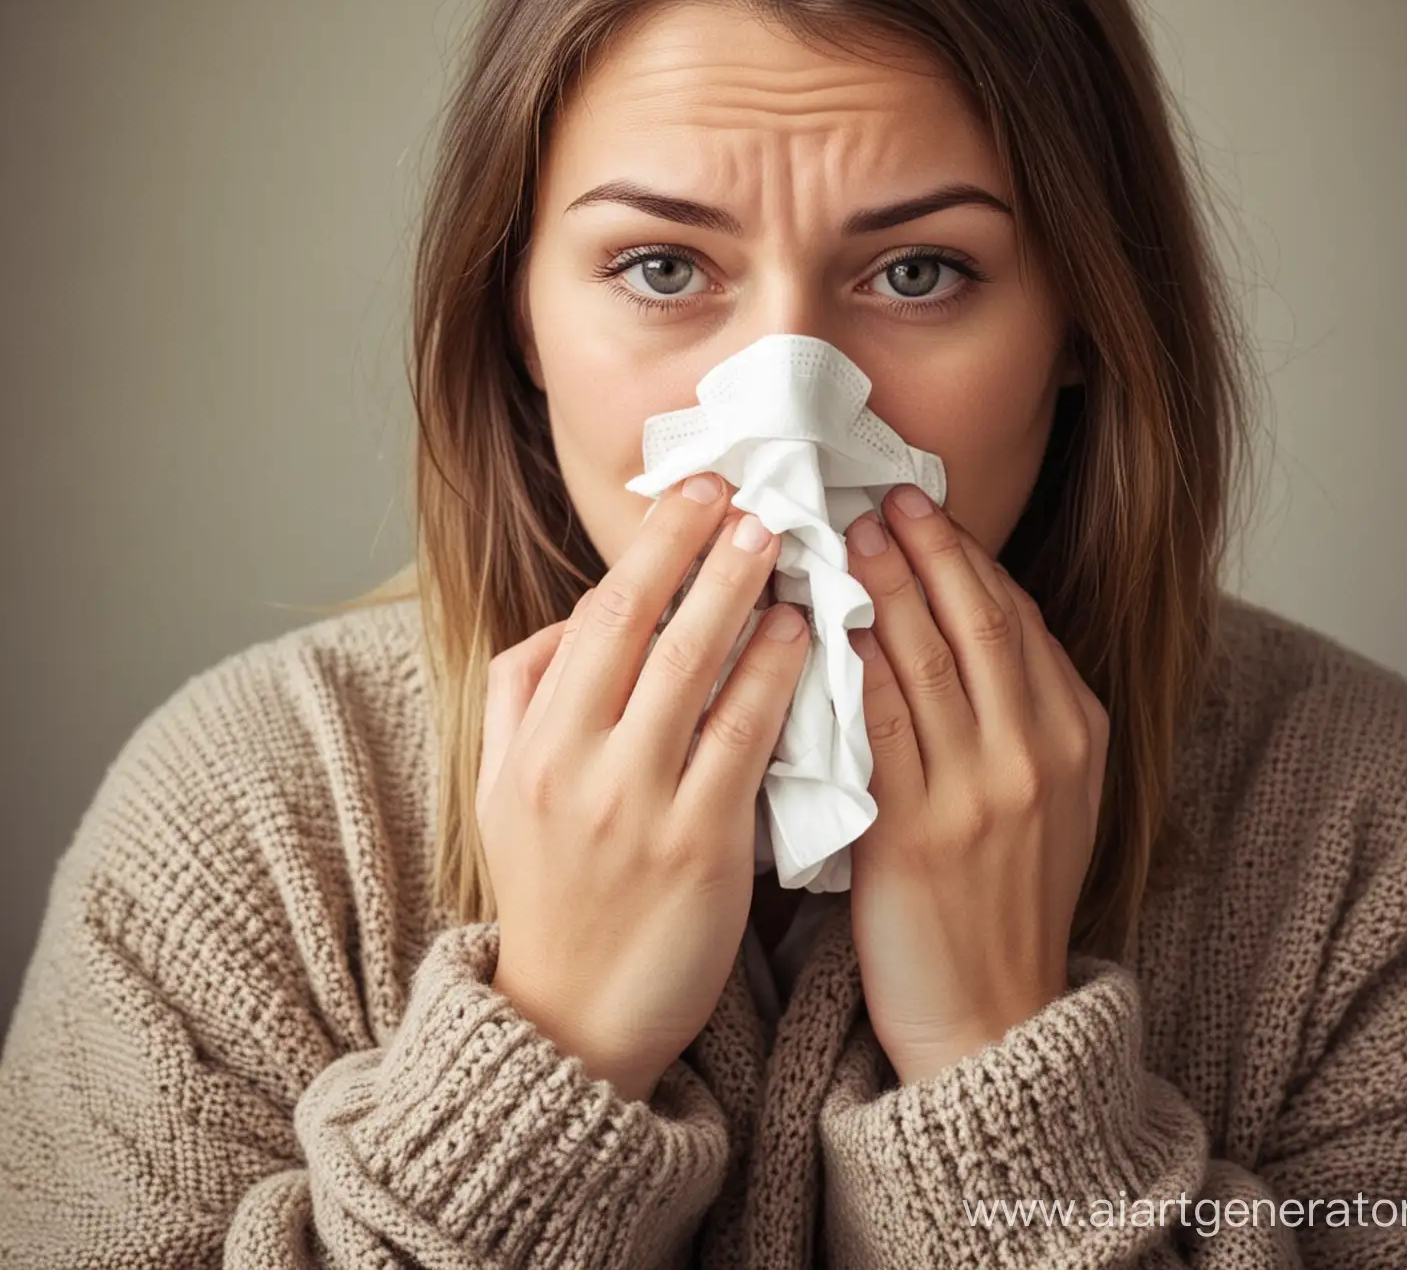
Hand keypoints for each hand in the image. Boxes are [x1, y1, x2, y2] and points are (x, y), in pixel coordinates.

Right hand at [476, 472, 809, 1101]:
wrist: (572, 1024)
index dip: (646, 551)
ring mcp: (638, 804)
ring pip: (696, 669)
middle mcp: (577, 763)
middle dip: (694, 545)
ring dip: (741, 593)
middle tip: (744, 491)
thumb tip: (573, 618)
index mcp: (531, 743)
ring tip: (779, 541)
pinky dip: (773, 676)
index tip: (690, 497)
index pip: (590, 619)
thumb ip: (518, 697)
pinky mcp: (702, 846)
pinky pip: (744, 738)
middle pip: (641, 625)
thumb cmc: (548, 895)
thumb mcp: (496, 793)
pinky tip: (801, 636)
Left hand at [842, 484, 1109, 1085]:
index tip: (919, 508)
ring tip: (842, 534)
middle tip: (876, 495)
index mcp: (1076, 733)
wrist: (993, 1017)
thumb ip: (1021, 710)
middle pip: (974, 617)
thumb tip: (958, 619)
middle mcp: (1038, 750)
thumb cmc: (1006, 898)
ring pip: (923, 656)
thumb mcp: (1052, 796)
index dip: (964, 554)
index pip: (1015, 615)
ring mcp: (981, 790)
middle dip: (923, 547)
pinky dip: (848, 663)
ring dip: (880, 586)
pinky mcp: (917, 830)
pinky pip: (876, 723)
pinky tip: (816, 623)